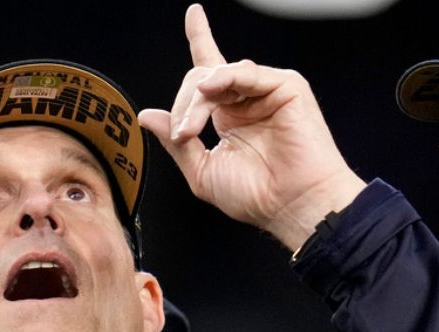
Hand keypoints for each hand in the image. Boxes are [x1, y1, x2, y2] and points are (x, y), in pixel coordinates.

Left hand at [138, 4, 365, 250]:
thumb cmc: (255, 196)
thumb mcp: (202, 172)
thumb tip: (147, 116)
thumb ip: (175, 143)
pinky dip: (222, 78)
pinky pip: (245, 71)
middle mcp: (247, 100)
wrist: (291, 206)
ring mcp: (266, 91)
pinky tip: (210, 92)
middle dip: (183, 104)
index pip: (209, 74)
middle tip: (182, 134)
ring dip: (196, 101)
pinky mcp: (285, 86)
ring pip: (217, 73)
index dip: (201, 38)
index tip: (193, 15)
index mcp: (230, 116)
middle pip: (201, 76)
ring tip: (192, 130)